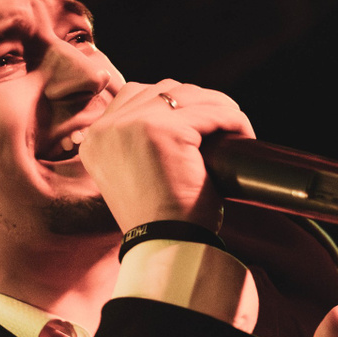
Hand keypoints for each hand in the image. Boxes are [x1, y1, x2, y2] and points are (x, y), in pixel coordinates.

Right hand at [74, 80, 253, 231]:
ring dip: (217, 108)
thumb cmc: (159, 219)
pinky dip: (232, 120)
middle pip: (162, 89)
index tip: (200, 123)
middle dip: (197, 103)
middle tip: (222, 125)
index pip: (136, 95)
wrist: (166, 246)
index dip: (173, 104)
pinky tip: (242, 135)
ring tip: (234, 129)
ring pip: (187, 96)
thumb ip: (138, 141)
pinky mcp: (163, 131)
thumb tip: (179, 109)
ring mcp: (132, 126)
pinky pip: (209, 112)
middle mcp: (106, 128)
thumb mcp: (135, 173)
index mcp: (95, 139)